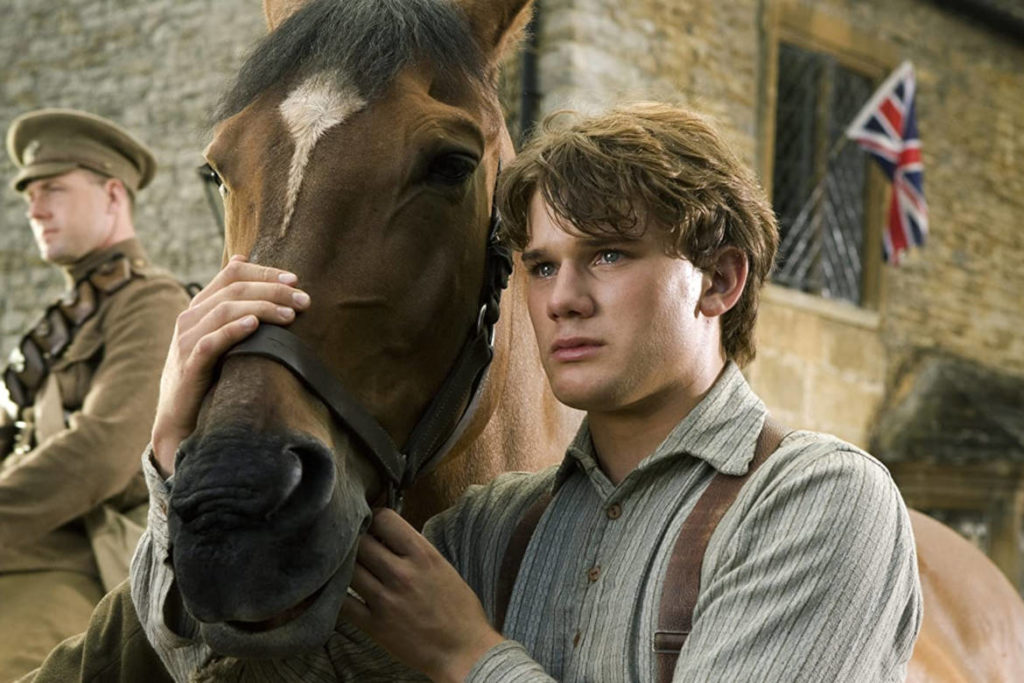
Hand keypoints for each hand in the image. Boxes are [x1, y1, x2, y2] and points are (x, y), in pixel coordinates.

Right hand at [150, 255, 310, 476]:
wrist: (181, 418)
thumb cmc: (210, 374)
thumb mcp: (222, 337)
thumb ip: (235, 307)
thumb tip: (247, 265)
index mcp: (200, 307)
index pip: (232, 274)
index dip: (264, 272)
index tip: (295, 279)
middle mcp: (191, 318)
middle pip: (234, 289)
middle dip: (272, 290)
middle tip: (303, 299)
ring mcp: (187, 340)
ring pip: (225, 310)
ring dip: (261, 308)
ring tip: (289, 315)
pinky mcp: (189, 365)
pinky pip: (211, 342)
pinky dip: (233, 330)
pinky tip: (255, 326)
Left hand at [341, 508, 504, 682]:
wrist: (464, 651)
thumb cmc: (459, 611)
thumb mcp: (442, 568)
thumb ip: (415, 551)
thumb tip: (388, 538)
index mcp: (423, 555)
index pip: (384, 518)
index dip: (375, 519)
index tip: (373, 526)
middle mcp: (402, 573)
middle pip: (361, 542)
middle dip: (359, 541)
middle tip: (360, 548)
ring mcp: (386, 600)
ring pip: (349, 568)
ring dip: (347, 566)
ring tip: (352, 569)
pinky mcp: (374, 625)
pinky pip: (343, 603)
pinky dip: (338, 594)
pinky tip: (341, 592)